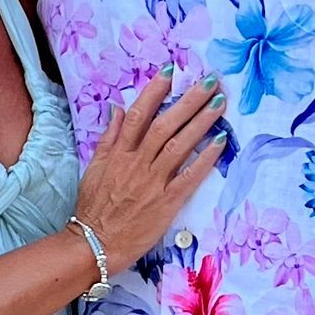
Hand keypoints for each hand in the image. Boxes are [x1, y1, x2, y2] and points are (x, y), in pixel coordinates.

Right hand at [71, 76, 226, 275]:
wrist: (94, 244)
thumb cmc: (94, 208)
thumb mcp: (94, 168)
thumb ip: (108, 138)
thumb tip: (117, 109)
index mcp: (118, 153)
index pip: (137, 114)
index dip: (154, 91)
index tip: (170, 70)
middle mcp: (136, 163)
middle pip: (165, 124)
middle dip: (188, 100)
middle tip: (210, 81)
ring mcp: (152, 182)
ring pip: (179, 145)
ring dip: (201, 122)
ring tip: (219, 103)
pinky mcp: (166, 202)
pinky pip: (189, 176)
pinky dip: (205, 158)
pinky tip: (221, 142)